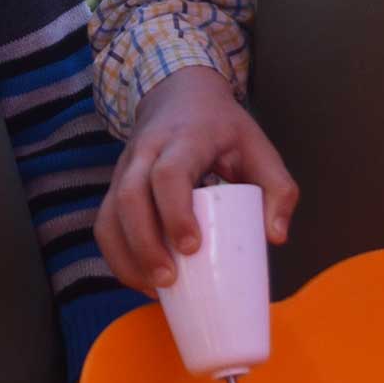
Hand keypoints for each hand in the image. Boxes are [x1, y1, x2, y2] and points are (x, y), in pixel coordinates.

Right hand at [93, 66, 297, 294]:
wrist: (179, 94)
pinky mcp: (115, 185)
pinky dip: (117, 256)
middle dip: (144, 244)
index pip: (168, 174)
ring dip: (126, 255)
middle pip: (130, 196)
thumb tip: (276, 237)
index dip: (175, 212)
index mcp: (185, 138)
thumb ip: (279, 189)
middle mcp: (147, 151)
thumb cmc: (223, 128)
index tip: (192, 247)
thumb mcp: (259, 146)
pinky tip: (141, 279)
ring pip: (109, 213)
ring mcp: (125, 167)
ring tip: (154, 288)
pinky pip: (104, 223)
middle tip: (169, 279)